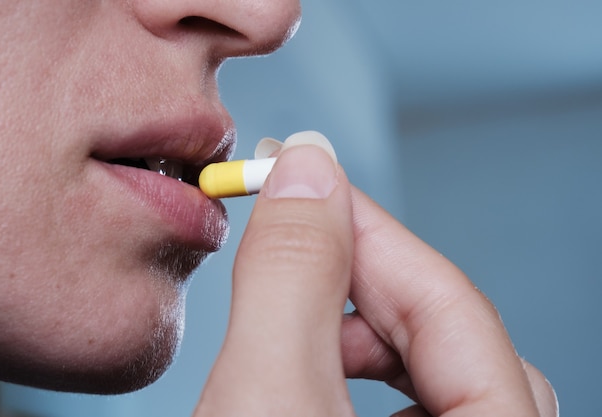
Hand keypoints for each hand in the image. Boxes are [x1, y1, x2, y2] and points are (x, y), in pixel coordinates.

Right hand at [193, 132, 556, 416]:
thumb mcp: (269, 397)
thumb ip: (295, 281)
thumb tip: (308, 173)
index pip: (450, 305)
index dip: (366, 229)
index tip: (303, 176)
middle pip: (451, 338)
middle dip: (358, 282)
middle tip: (288, 242)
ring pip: (431, 374)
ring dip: (355, 333)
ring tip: (285, 325)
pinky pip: (413, 404)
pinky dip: (356, 373)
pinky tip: (311, 370)